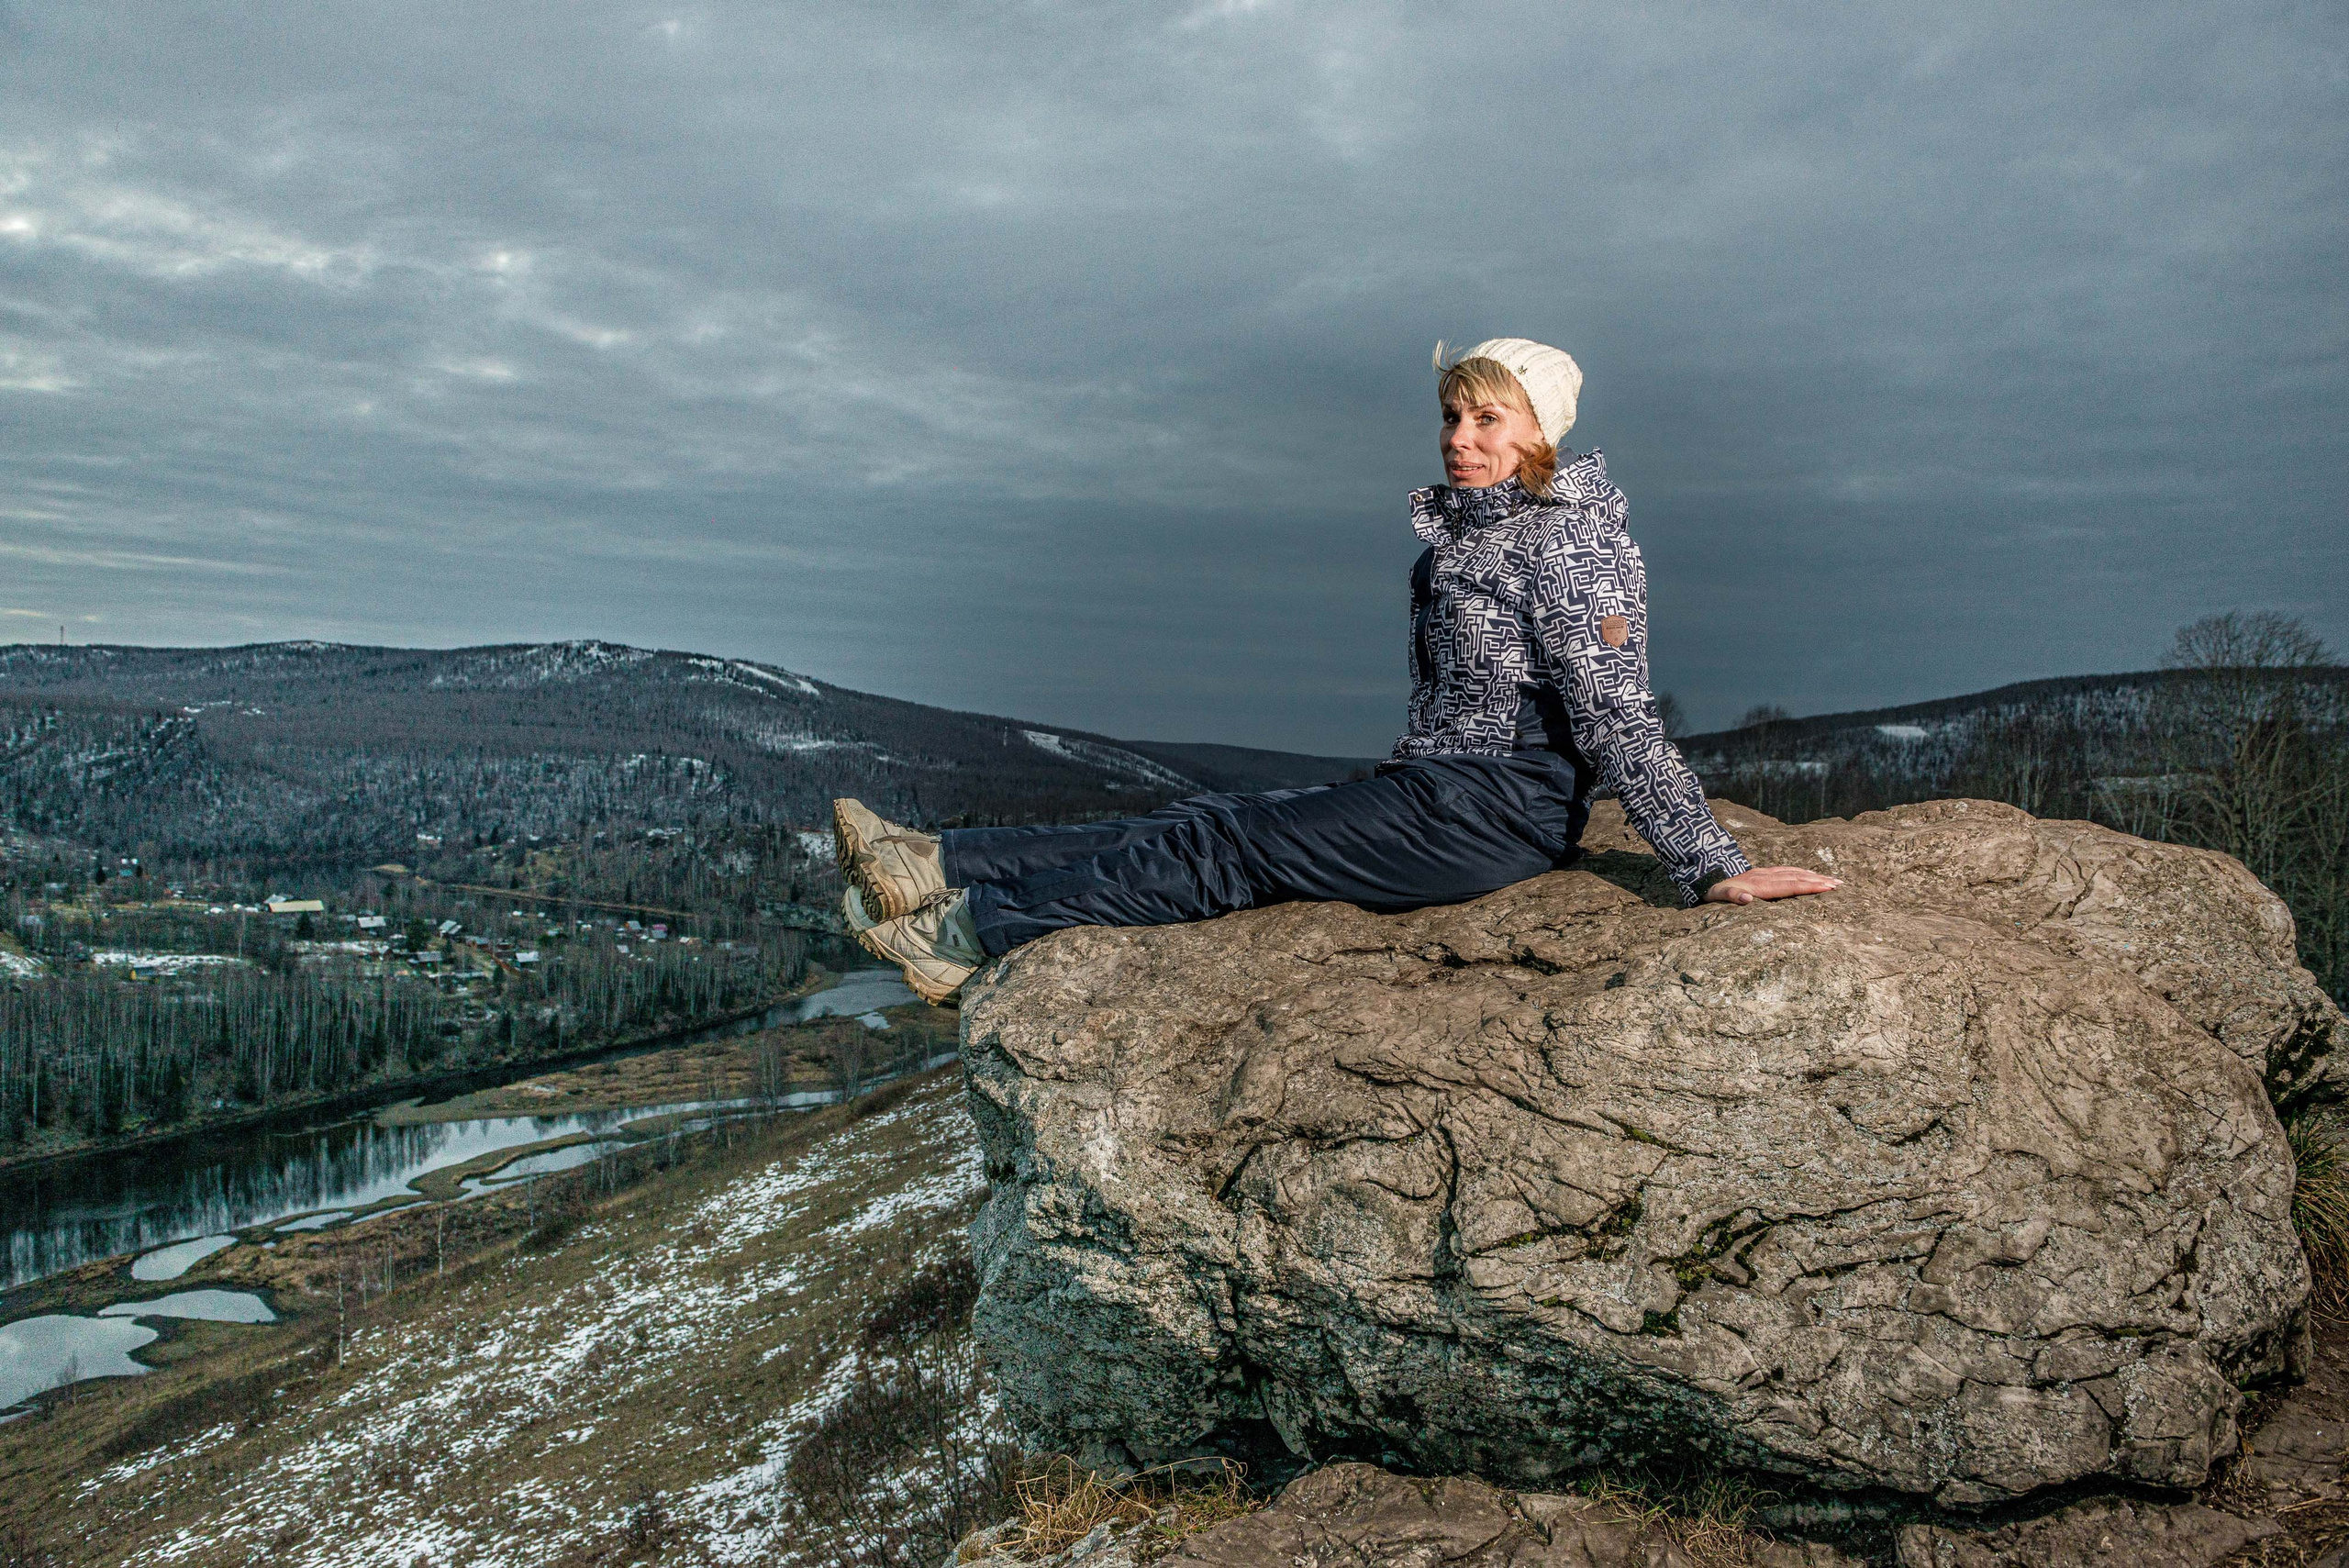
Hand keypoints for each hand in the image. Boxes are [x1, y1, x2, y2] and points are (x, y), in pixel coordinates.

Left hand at [1703, 866, 1840, 904]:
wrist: (1705, 877)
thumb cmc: (1713, 892)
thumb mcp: (1717, 896)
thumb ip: (1730, 896)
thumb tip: (1745, 898)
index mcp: (1758, 884)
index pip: (1789, 885)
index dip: (1808, 886)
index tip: (1827, 887)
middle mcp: (1765, 876)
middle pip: (1796, 877)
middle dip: (1818, 880)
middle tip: (1839, 884)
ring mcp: (1765, 872)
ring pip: (1794, 872)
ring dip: (1814, 876)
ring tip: (1834, 880)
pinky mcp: (1764, 872)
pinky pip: (1788, 871)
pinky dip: (1803, 873)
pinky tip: (1812, 875)